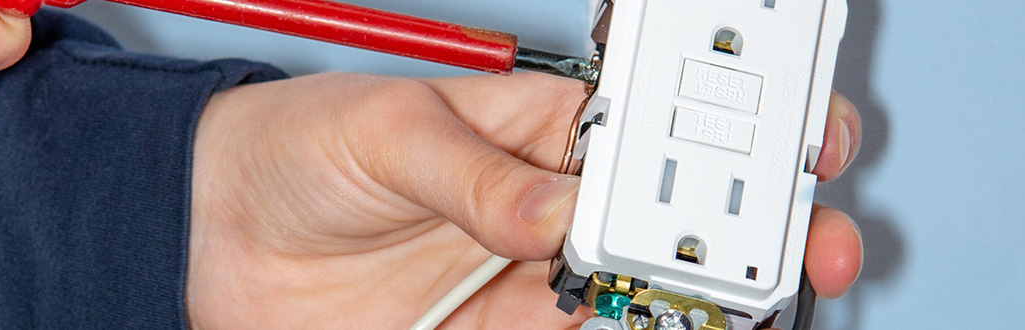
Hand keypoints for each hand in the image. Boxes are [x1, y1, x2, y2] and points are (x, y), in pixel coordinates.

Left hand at [186, 72, 862, 328]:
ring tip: (752, 297)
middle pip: (682, 209)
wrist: (218, 242)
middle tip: (806, 238)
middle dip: (760, 221)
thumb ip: (479, 175)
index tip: (798, 143)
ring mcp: (540, 271)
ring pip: (654, 285)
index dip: (742, 124)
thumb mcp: (387, 128)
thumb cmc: (299, 148)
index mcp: (541, 121)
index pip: (662, 118)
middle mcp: (556, 196)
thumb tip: (558, 213)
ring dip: (711, 294)